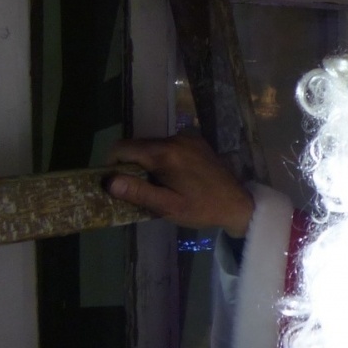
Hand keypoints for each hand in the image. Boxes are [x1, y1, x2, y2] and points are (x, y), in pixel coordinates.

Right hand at [105, 134, 254, 236]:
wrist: (238, 204)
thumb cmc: (202, 208)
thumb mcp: (167, 206)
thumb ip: (137, 192)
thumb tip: (108, 181)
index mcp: (165, 153)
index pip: (123, 147)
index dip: (111, 163)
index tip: (114, 182)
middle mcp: (175, 139)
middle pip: (137, 145)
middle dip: (129, 164)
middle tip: (135, 188)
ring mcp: (188, 138)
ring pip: (152, 145)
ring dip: (146, 161)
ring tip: (154, 185)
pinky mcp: (197, 142)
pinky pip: (169, 146)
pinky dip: (162, 158)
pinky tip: (171, 178)